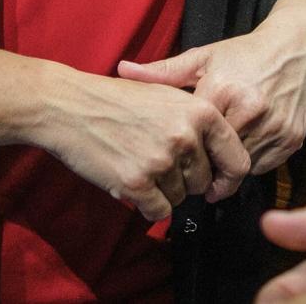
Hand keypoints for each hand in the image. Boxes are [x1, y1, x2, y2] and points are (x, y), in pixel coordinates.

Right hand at [34, 69, 250, 222]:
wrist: (68, 106)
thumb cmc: (116, 100)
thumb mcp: (166, 94)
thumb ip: (198, 123)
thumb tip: (223, 161)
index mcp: (200, 111)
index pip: (236, 159)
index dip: (228, 178)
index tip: (216, 184)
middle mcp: (186, 136)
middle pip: (204, 182)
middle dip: (185, 180)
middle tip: (157, 159)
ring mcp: (162, 161)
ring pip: (180, 198)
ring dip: (162, 190)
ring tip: (138, 162)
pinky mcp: (137, 183)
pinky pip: (159, 212)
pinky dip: (147, 204)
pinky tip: (130, 181)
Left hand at [118, 0, 305, 177]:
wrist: (298, 47)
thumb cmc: (244, 53)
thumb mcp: (203, 57)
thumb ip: (162, 72)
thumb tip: (122, 70)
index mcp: (222, 91)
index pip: (194, 140)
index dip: (183, 154)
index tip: (174, 162)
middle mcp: (251, 111)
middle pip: (218, 160)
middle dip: (205, 169)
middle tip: (192, 174)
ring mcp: (275, 127)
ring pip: (242, 167)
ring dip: (228, 169)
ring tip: (214, 166)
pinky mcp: (293, 139)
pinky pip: (265, 166)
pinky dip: (251, 163)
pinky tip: (240, 153)